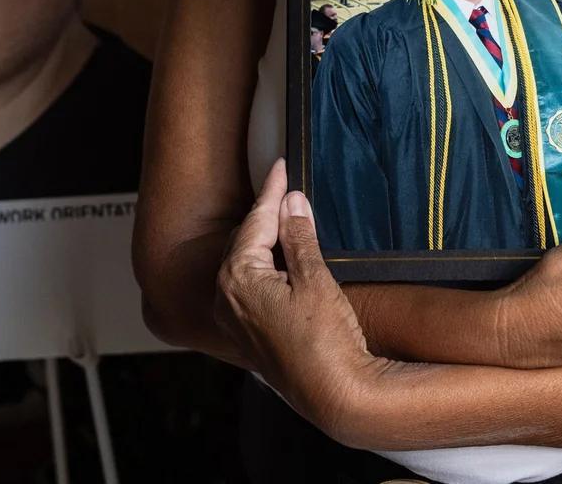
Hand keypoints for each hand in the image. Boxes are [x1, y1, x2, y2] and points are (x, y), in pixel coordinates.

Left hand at [214, 159, 390, 437]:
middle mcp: (225, 299)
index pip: (256, 220)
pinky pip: (250, 287)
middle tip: (286, 188)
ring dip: (265, 241)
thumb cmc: (325, 343)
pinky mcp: (249, 335)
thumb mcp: (314, 279)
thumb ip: (298, 237)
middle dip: (266, 214)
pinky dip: (265, 267)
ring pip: (246, 264)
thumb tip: (292, 203)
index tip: (280, 166)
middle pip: (245, 240)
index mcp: (236, 278)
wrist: (336, 396)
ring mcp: (234, 320)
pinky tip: (283, 261)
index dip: (271, 190)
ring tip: (287, 218)